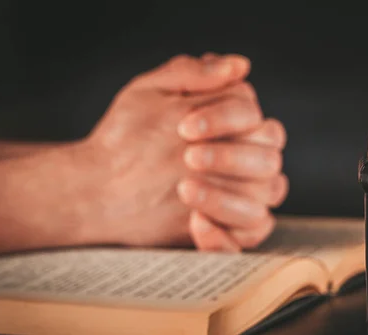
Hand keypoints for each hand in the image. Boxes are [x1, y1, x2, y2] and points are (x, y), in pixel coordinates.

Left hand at [80, 54, 286, 250]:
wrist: (98, 186)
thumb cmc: (125, 137)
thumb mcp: (150, 94)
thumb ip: (192, 74)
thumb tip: (239, 65)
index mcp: (235, 127)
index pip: (257, 119)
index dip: (227, 119)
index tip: (184, 126)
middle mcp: (247, 162)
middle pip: (269, 159)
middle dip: (231, 158)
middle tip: (188, 158)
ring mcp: (242, 198)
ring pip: (265, 199)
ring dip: (228, 197)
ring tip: (185, 190)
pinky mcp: (229, 232)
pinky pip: (249, 238)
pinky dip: (226, 235)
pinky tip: (195, 223)